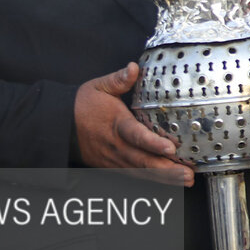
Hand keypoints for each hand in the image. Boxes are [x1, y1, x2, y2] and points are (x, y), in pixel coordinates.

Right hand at [74, 63, 194, 185]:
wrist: (61, 127)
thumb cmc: (82, 105)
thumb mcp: (99, 87)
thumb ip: (119, 79)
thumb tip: (134, 68)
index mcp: (116, 124)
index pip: (135, 135)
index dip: (153, 144)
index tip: (170, 148)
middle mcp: (116, 146)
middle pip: (143, 161)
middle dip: (167, 169)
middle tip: (188, 173)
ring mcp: (115, 159)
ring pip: (141, 172)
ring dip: (164, 178)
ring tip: (186, 180)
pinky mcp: (114, 166)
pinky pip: (136, 175)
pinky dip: (154, 180)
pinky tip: (171, 182)